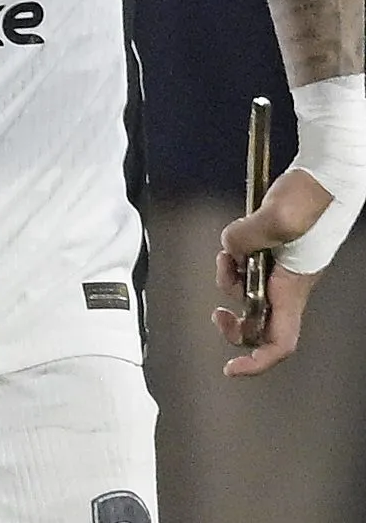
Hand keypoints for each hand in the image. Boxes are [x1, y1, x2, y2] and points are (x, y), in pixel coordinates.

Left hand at [216, 167, 334, 374]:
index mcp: (293, 287)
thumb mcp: (279, 218)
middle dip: (236, 326)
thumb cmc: (311, 197)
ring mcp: (281, 268)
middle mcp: (288, 284)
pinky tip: (231, 247)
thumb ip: (246, 240)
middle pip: (260, 325)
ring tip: (226, 261)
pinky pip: (247, 268)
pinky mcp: (273, 250)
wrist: (325, 174)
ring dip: (230, 284)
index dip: (256, 361)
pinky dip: (233, 262)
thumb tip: (230, 251)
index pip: (279, 341)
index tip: (230, 368)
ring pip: (249, 294)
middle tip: (217, 314)